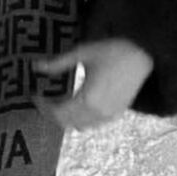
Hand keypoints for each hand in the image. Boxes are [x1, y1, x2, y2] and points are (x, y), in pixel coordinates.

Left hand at [32, 39, 154, 130]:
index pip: (58, 113)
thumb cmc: (112, 49)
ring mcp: (109, 116)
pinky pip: (93, 123)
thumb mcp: (82, 52)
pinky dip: (81, 117)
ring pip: (80, 126)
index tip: (34, 95)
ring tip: (57, 100)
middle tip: (42, 99)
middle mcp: (99, 113)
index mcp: (88, 99)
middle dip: (52, 113)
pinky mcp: (117, 113)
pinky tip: (76, 102)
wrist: (143, 53)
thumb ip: (58, 63)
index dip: (43, 106)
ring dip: (66, 117)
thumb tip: (35, 66)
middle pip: (67, 123)